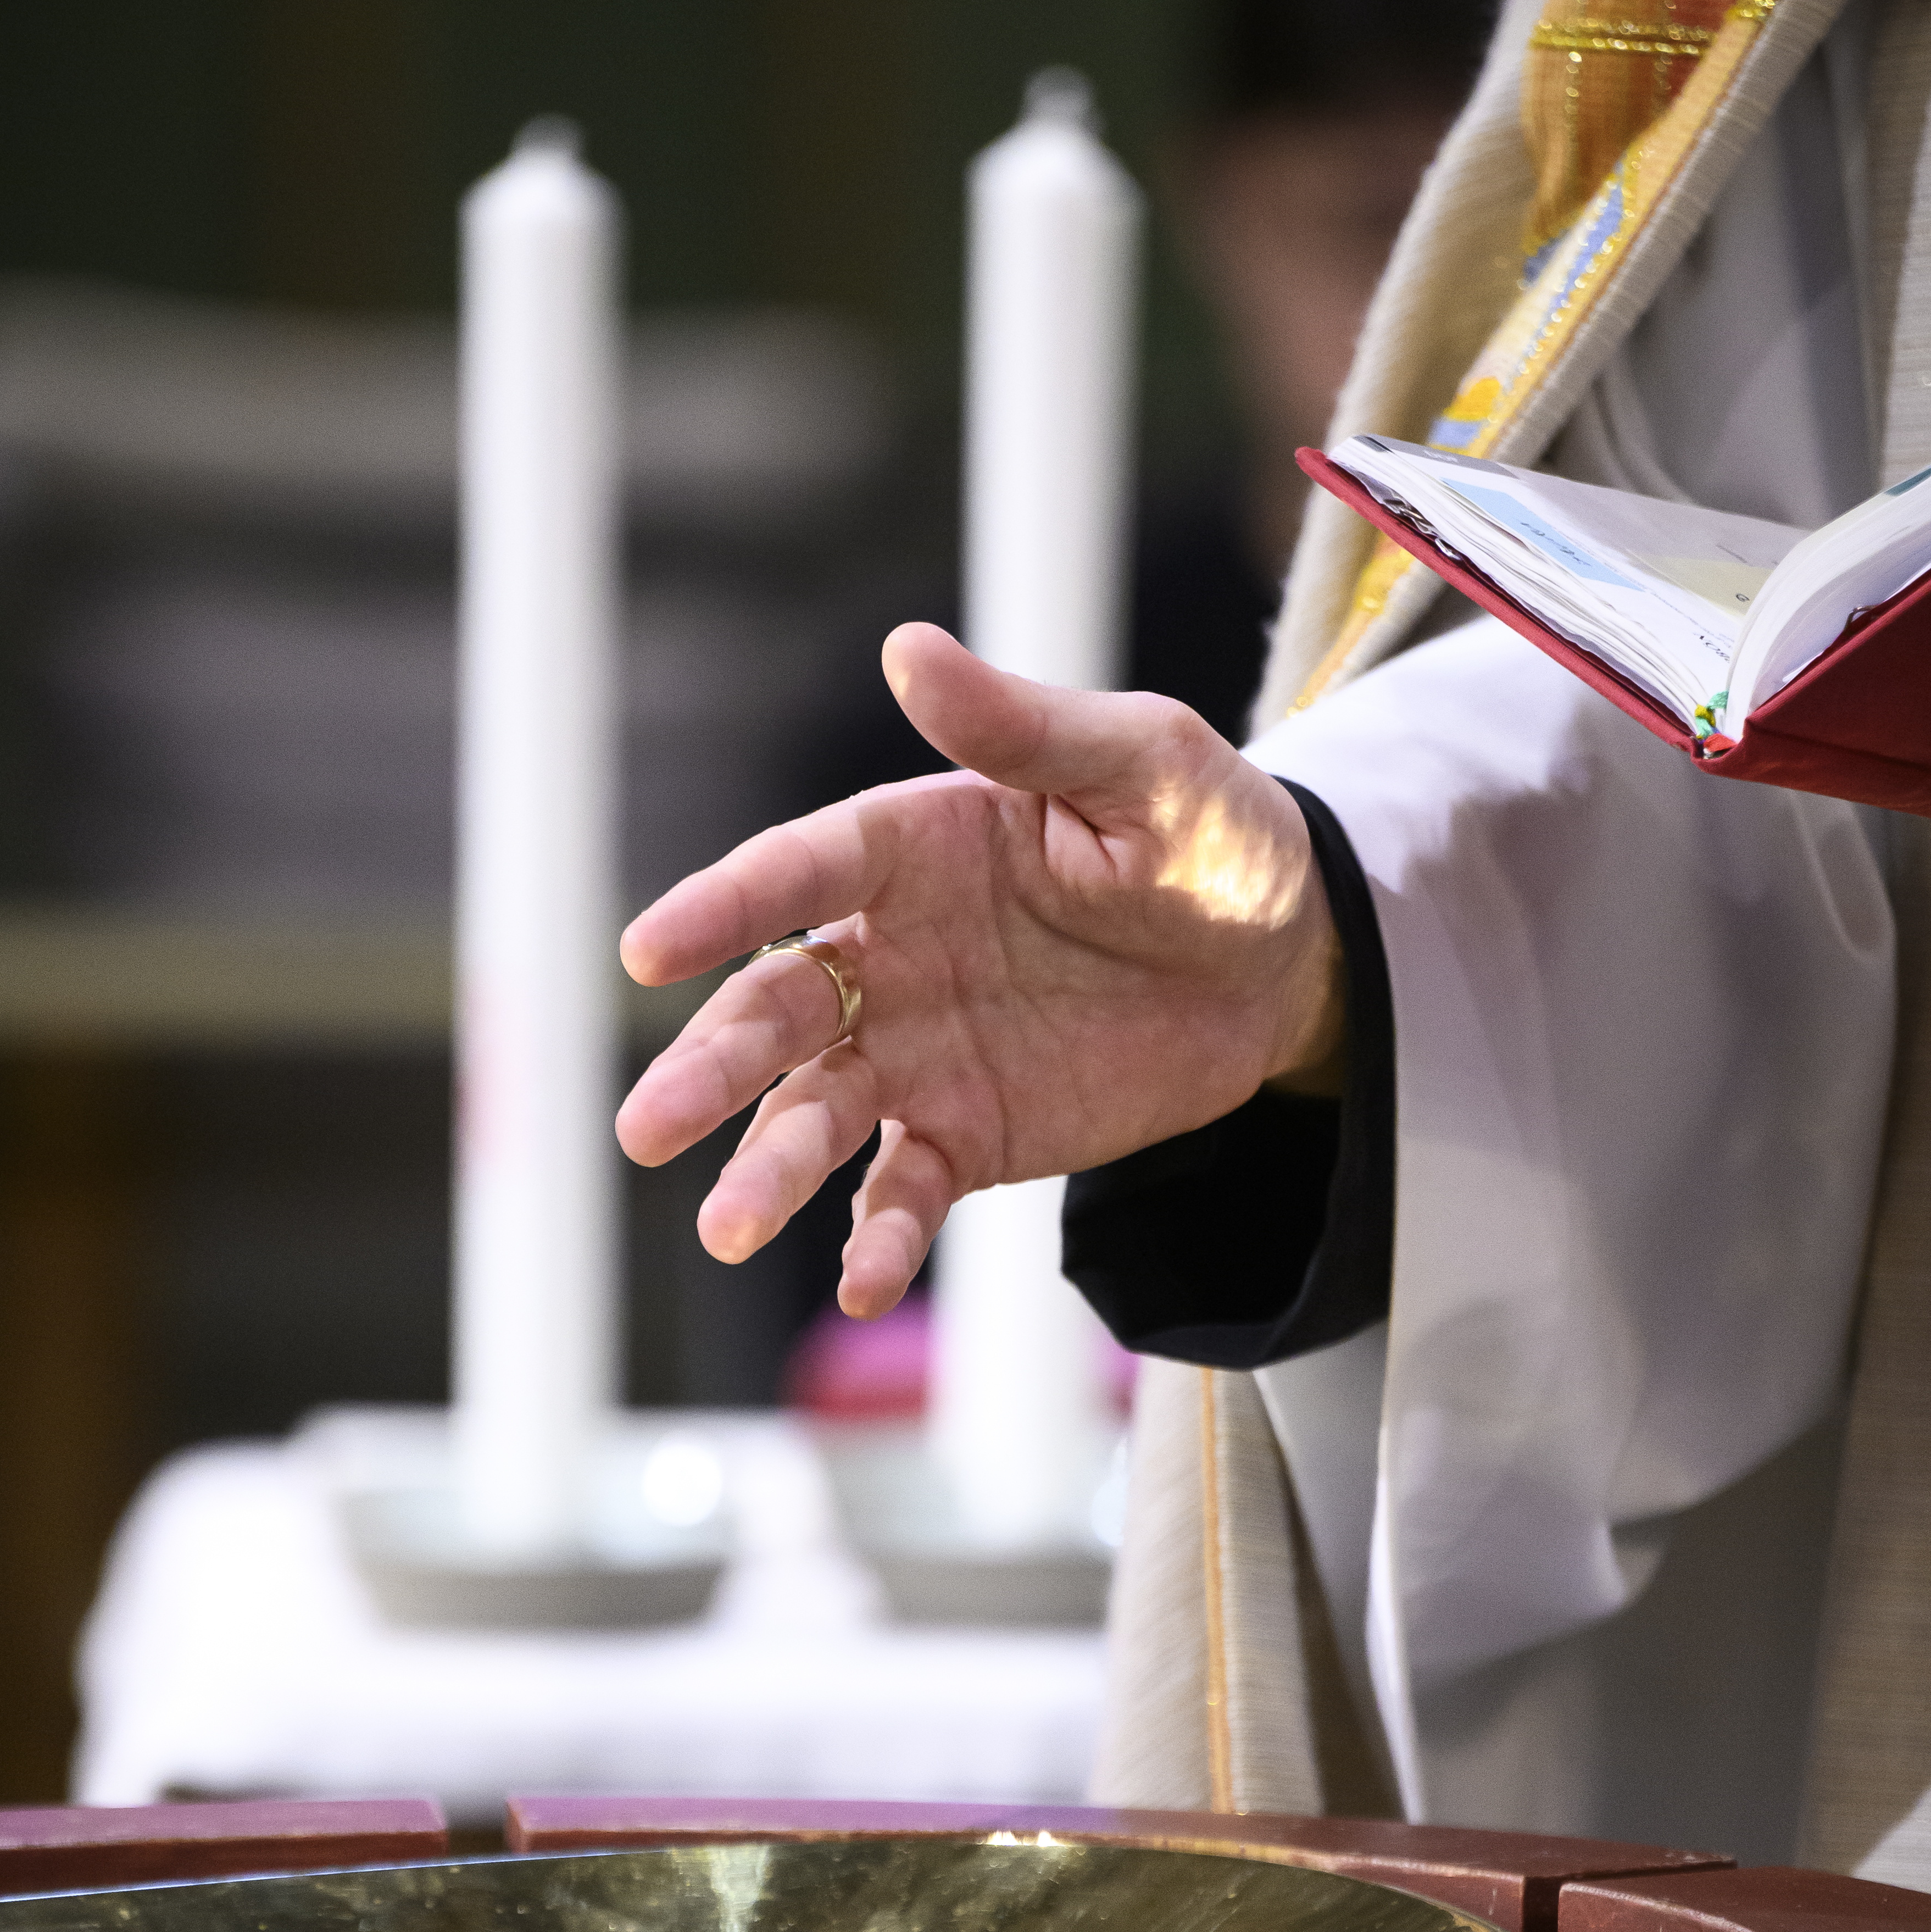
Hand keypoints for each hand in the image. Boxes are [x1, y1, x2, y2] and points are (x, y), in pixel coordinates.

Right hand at [614, 622, 1342, 1319]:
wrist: (1285, 958)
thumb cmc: (1207, 834)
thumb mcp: (1141, 760)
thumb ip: (1022, 726)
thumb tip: (909, 647)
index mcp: (910, 847)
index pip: (795, 876)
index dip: (721, 910)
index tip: (645, 952)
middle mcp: (888, 954)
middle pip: (776, 1013)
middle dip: (711, 1070)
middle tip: (649, 1129)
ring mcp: (919, 1053)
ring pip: (816, 1114)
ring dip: (766, 1170)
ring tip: (727, 1228)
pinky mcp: (966, 1135)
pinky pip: (905, 1192)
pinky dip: (879, 1240)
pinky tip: (864, 1284)